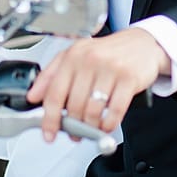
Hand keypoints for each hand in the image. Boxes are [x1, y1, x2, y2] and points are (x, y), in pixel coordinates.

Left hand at [26, 28, 167, 140]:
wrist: (143, 43)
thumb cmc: (108, 52)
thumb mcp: (76, 56)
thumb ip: (52, 75)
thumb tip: (33, 96)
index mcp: (73, 56)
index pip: (54, 93)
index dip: (49, 118)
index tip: (48, 133)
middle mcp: (90, 60)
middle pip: (73, 105)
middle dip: (73, 125)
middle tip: (75, 132)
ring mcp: (110, 69)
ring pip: (92, 110)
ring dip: (90, 127)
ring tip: (91, 128)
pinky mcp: (129, 78)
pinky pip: (115, 111)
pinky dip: (109, 124)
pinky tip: (106, 125)